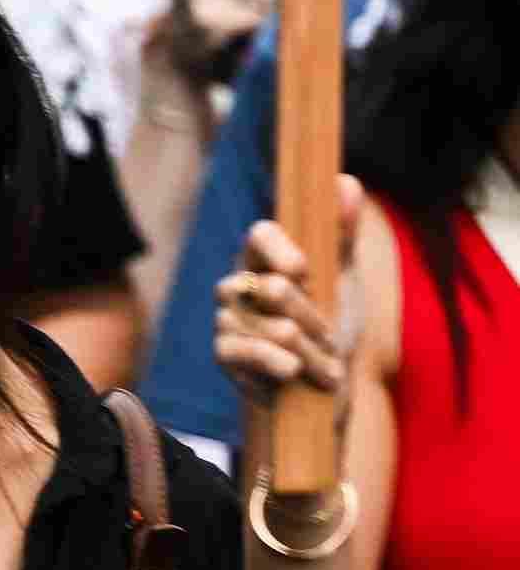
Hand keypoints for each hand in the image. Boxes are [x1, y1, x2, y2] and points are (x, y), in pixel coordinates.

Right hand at [211, 180, 368, 412]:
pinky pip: (243, 350)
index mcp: (267, 259)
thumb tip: (345, 179)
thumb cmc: (333, 327)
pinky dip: (278, 363)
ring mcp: (228, 318)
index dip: (280, 249)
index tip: (304, 270)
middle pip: (269, 286)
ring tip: (322, 364)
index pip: (260, 234)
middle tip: (329, 335)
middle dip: (311, 316)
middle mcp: (240, 283)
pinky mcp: (225, 353)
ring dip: (305, 348)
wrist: (323, 390)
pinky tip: (294, 371)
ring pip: (265, 324)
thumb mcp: (344, 279)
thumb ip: (341, 233)